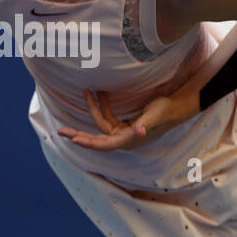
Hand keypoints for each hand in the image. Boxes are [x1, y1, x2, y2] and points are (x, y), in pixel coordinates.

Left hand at [57, 88, 197, 150]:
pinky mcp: (124, 125)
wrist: (176, 107)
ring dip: (93, 109)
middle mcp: (123, 139)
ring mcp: (123, 132)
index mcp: (128, 140)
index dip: (88, 142)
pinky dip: (102, 106)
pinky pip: (108, 117)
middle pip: (96, 138)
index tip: (74, 139)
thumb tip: (139, 132)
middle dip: (78, 134)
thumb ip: (146, 123)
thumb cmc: (165, 111)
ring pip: (101, 124)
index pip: (103, 144)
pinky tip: (98, 93)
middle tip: (60, 131)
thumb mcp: (154, 115)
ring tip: (85, 92)